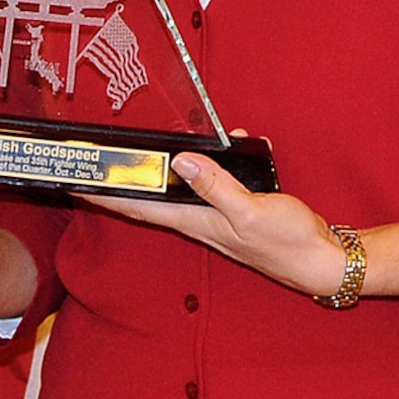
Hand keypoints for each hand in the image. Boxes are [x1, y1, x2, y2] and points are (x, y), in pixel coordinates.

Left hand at [84, 155, 347, 296]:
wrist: (322, 259)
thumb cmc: (288, 241)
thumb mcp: (251, 210)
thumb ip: (216, 185)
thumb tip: (180, 160)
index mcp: (195, 221)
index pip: (138, 207)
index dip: (105, 195)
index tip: (75, 182)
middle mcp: (199, 219)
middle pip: (152, 195)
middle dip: (127, 176)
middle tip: (101, 156)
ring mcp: (217, 214)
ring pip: (184, 183)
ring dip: (175, 160)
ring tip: (166, 138)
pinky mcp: (236, 206)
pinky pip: (214, 179)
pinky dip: (215, 161)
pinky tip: (233, 145)